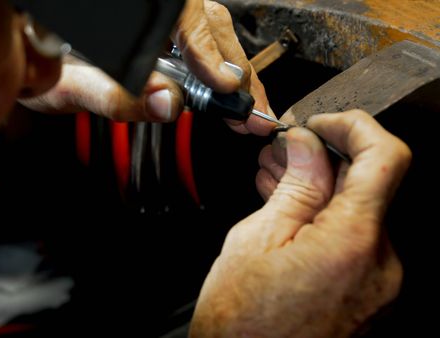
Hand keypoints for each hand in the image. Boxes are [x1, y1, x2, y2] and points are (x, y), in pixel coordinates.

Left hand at [20, 0, 274, 135]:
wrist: (18, 60)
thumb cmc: (35, 68)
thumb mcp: (69, 87)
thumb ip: (115, 96)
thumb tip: (167, 102)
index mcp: (131, 13)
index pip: (185, 15)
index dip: (209, 50)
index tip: (225, 85)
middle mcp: (150, 8)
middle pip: (206, 19)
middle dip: (233, 67)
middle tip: (251, 111)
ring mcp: (154, 16)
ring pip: (207, 25)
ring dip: (230, 68)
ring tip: (245, 106)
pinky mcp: (157, 30)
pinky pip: (195, 37)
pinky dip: (215, 65)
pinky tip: (222, 89)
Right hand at [190, 110, 409, 336]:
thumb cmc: (241, 324)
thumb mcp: (256, 240)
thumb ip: (294, 186)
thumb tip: (307, 146)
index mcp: (353, 242)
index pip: (385, 157)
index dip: (353, 127)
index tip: (320, 124)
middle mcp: (380, 264)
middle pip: (367, 185)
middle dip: (324, 158)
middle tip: (280, 152)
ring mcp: (377, 283)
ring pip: (357, 212)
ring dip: (321, 188)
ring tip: (276, 180)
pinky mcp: (367, 294)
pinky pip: (353, 240)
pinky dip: (325, 218)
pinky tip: (290, 211)